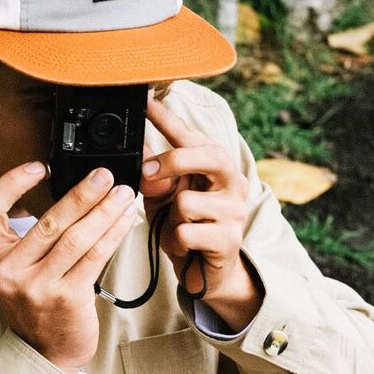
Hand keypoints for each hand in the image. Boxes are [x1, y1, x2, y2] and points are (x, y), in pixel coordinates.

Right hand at [0, 162, 138, 373]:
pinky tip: (125, 221)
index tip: (40, 166)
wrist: (44, 355)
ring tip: (123, 193)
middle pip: (48, 221)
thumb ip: (34, 238)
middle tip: (104, 176)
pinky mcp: (67, 298)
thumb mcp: (20, 270)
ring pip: (76, 238)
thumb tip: (75, 195)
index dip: (11, 182)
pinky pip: (95, 257)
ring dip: (104, 212)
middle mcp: (10, 272)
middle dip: (81, 194)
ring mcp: (38, 287)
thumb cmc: (37, 307)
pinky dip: (113, 235)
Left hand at [140, 96, 261, 323]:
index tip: (146, 101)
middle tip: (149, 175)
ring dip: (170, 218)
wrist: (208, 272)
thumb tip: (139, 154)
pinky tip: (184, 246)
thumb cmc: (187, 227)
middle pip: (205, 155)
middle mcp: (231, 182)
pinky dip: (175, 241)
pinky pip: (186, 232)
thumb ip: (154, 176)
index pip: (191, 136)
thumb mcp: (164, 197)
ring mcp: (234, 210)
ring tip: (177, 227)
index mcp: (215, 165)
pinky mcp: (229, 238)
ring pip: (186, 201)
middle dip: (172, 162)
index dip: (167, 118)